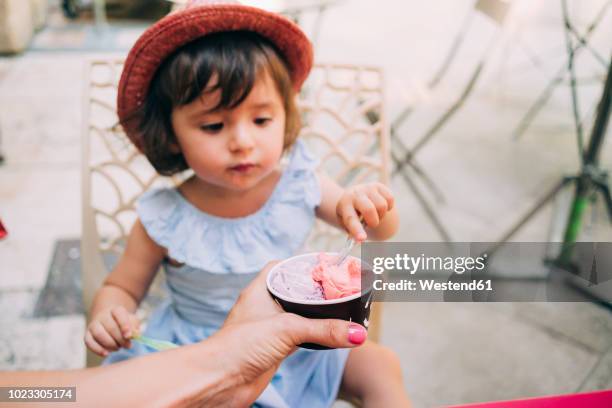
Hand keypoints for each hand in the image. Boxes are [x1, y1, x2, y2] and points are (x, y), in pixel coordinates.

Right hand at [84, 306, 140, 356]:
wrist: (108, 320)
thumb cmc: (123, 323)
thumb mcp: (132, 321)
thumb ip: (135, 326)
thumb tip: (135, 334)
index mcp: (115, 310)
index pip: (119, 313)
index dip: (124, 324)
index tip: (129, 336)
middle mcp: (103, 316)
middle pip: (110, 326)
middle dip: (120, 339)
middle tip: (127, 346)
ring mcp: (94, 325)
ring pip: (99, 334)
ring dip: (110, 344)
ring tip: (118, 348)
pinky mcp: (87, 334)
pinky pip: (89, 342)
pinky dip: (97, 349)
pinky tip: (106, 354)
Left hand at [217, 262, 367, 405]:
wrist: (218, 381)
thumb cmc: (237, 348)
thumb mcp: (287, 330)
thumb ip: (324, 329)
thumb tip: (356, 333)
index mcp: (260, 290)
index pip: (282, 267)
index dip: (302, 264)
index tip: (324, 264)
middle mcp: (264, 306)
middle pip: (294, 290)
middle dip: (315, 290)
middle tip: (339, 286)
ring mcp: (268, 328)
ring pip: (298, 314)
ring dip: (316, 313)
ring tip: (338, 307)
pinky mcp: (274, 348)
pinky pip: (298, 336)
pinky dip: (313, 334)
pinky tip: (326, 334)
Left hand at [336, 182, 394, 240]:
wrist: (353, 196)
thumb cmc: (351, 214)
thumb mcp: (346, 223)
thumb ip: (353, 232)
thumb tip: (359, 241)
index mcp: (344, 205)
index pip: (351, 219)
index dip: (357, 230)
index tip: (362, 239)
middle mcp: (355, 194)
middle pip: (369, 209)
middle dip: (374, 221)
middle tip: (371, 224)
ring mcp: (367, 188)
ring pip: (382, 206)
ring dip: (381, 215)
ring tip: (374, 214)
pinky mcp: (378, 186)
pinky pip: (390, 199)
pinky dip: (388, 207)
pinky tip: (379, 207)